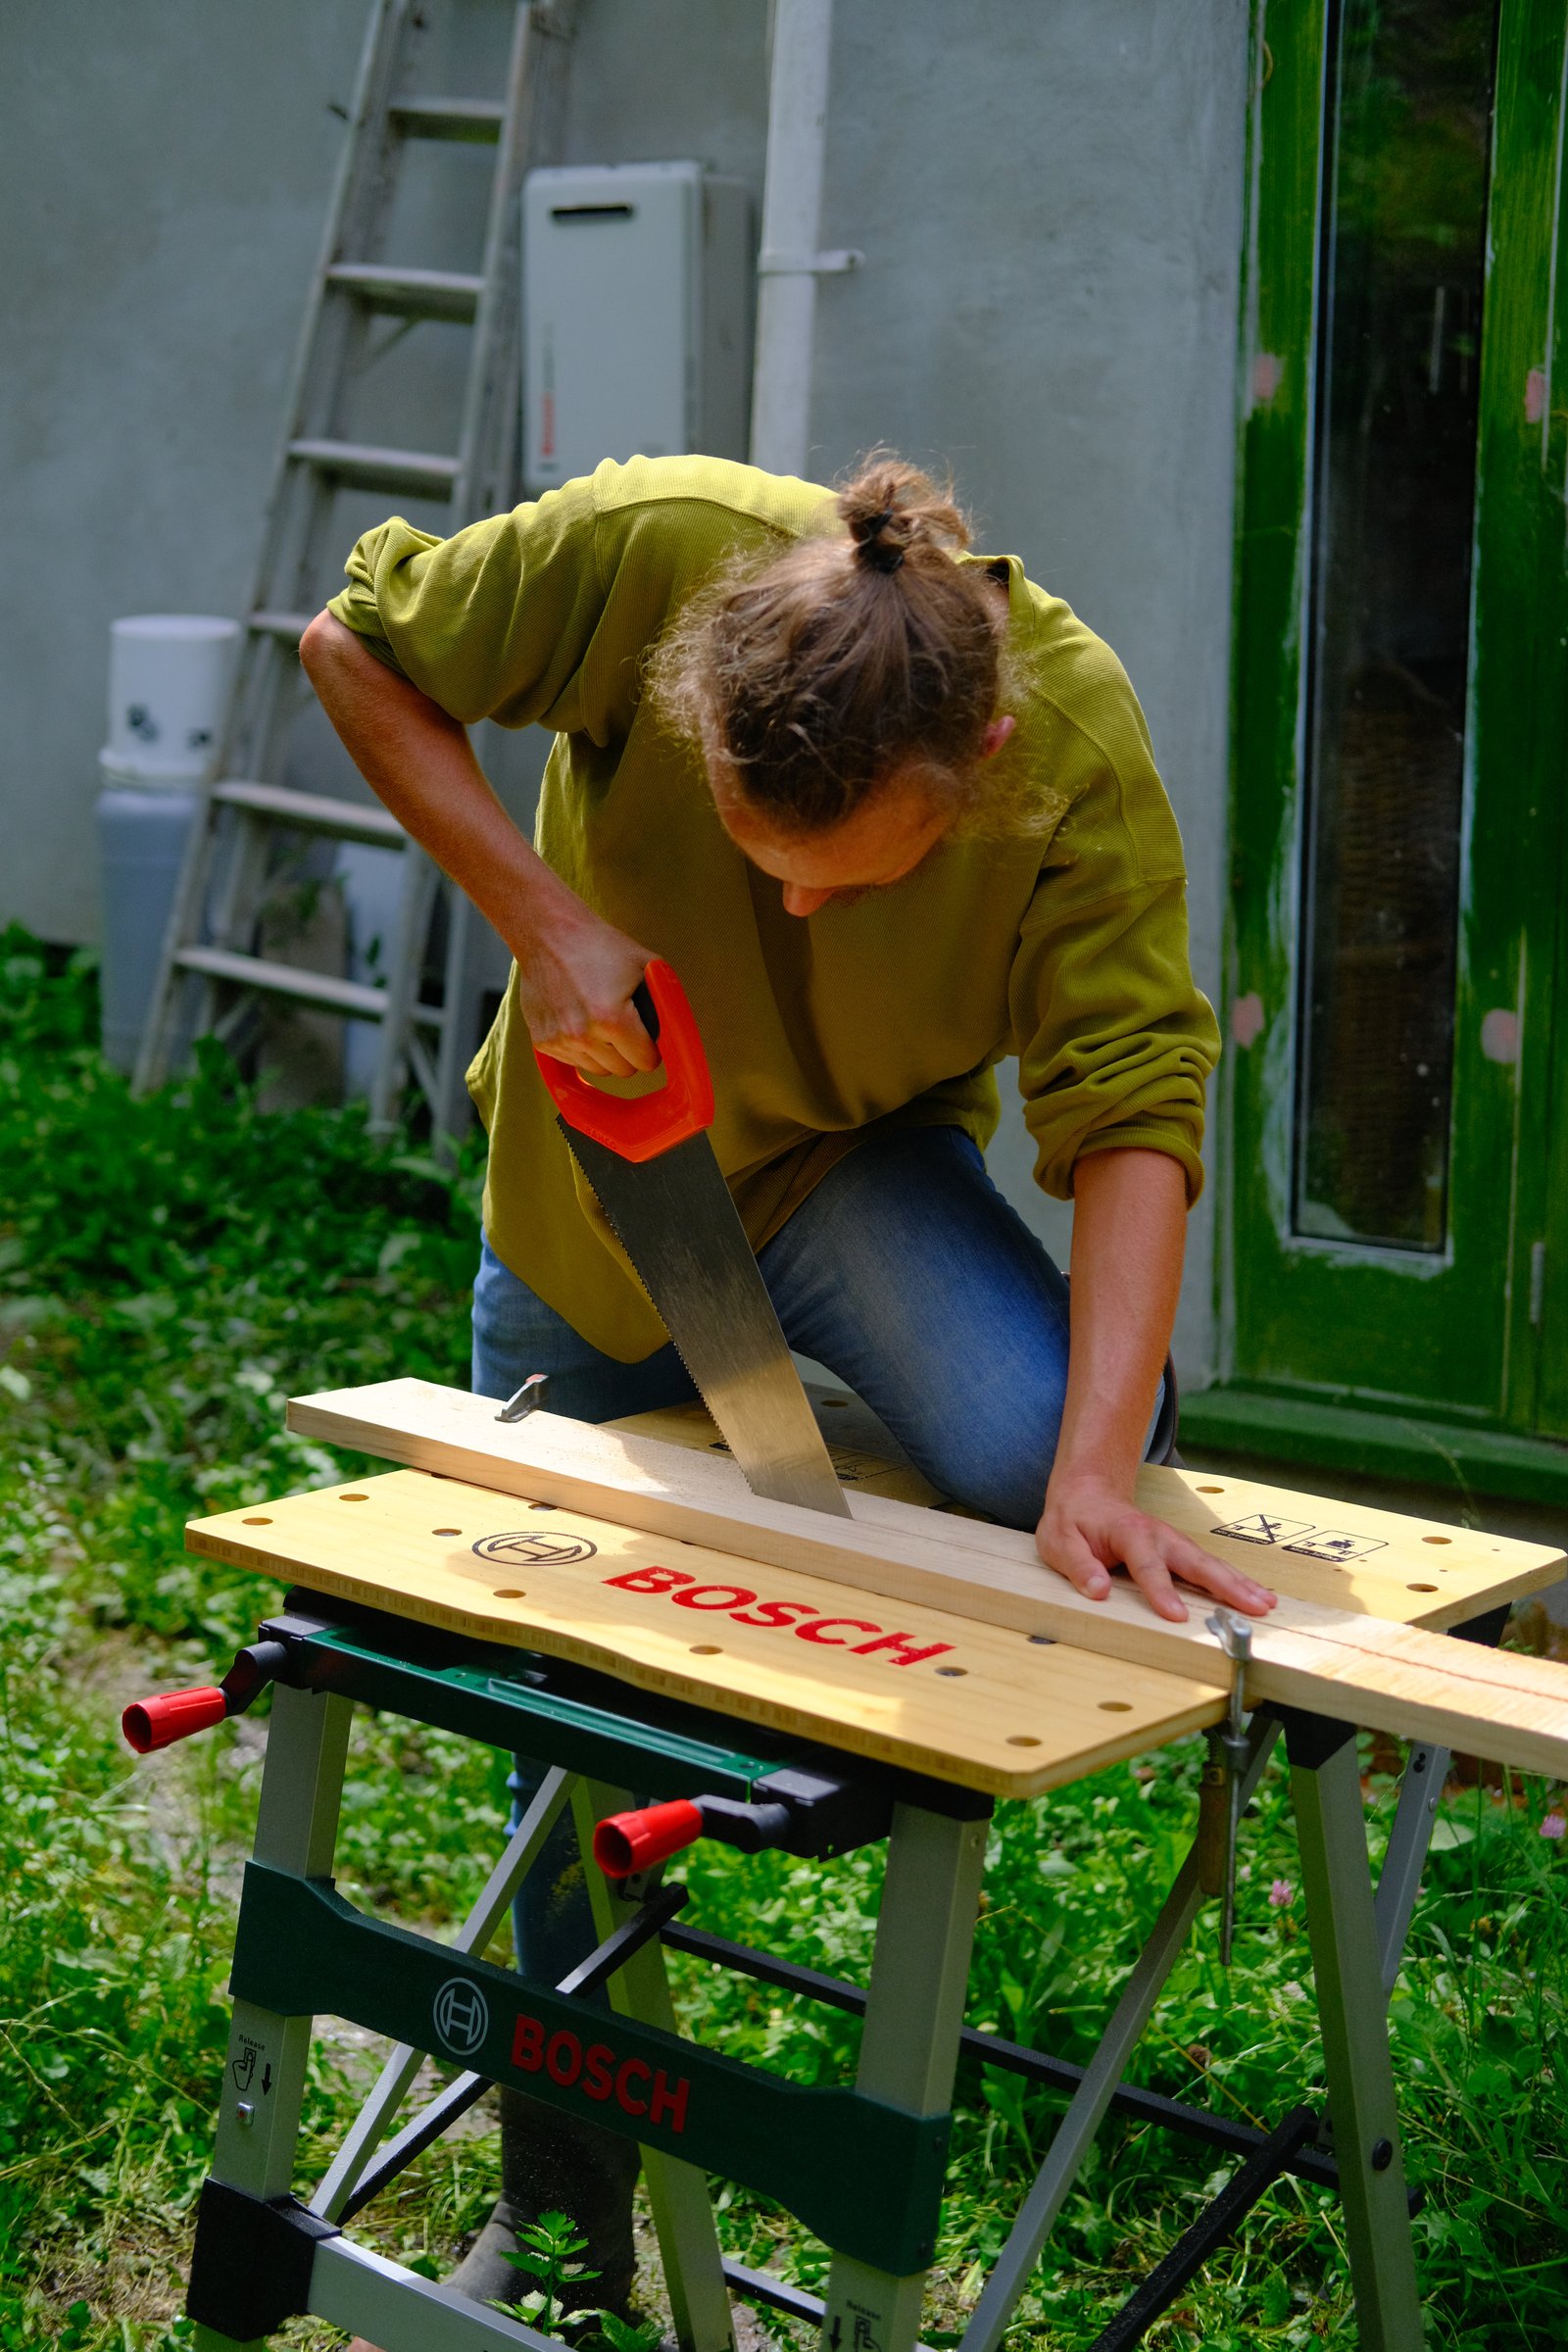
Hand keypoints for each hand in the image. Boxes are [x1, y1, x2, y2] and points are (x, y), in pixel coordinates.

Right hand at [513, 898, 661, 1079]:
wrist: (548, 933)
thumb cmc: (598, 945)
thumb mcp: (646, 966)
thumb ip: (666, 1001)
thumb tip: (678, 1033)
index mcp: (613, 1019)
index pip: (646, 1061)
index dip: (651, 1048)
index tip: (647, 1036)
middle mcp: (583, 1035)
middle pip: (622, 1070)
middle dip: (628, 1052)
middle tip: (624, 1025)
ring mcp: (559, 1039)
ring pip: (597, 1069)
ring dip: (604, 1053)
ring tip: (599, 1019)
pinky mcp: (541, 1041)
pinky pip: (573, 1061)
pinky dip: (580, 1048)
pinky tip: (579, 1019)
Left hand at [1037, 1469, 1277, 1624]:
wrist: (1088, 1492)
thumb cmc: (1074, 1520)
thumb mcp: (1060, 1541)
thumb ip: (1079, 1565)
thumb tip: (1098, 1591)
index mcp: (1128, 1533)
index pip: (1146, 1565)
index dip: (1161, 1591)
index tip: (1177, 1616)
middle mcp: (1159, 1536)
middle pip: (1195, 1562)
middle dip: (1226, 1584)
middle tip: (1254, 1607)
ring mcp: (1173, 1542)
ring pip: (1210, 1564)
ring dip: (1239, 1583)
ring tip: (1266, 1604)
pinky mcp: (1180, 1551)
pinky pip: (1209, 1567)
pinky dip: (1234, 1580)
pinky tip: (1256, 1596)